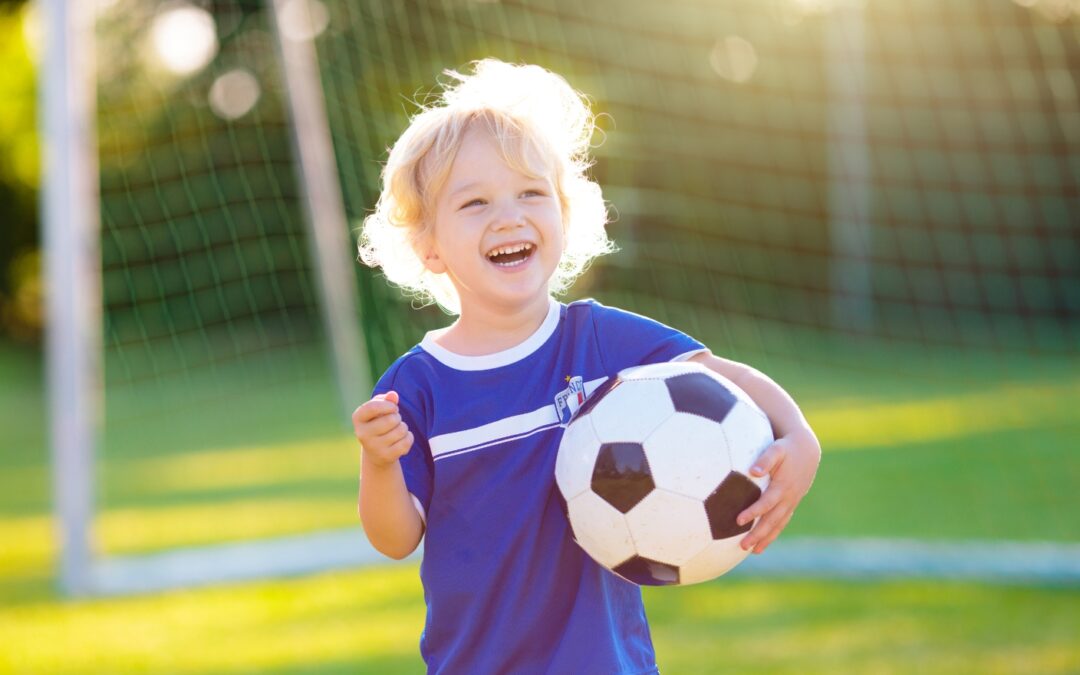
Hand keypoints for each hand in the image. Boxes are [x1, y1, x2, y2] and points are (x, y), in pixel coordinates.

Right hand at [353, 391, 413, 468]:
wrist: (376, 452)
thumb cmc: (378, 423)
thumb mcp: (379, 409)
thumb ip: (386, 399)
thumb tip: (393, 395)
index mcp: (358, 418)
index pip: (373, 407)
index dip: (388, 405)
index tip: (393, 408)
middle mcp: (362, 434)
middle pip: (391, 420)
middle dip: (398, 417)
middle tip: (394, 421)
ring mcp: (374, 447)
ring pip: (401, 430)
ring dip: (403, 427)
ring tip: (397, 430)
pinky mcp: (386, 457)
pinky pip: (406, 442)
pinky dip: (409, 438)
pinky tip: (401, 439)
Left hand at [737, 427, 820, 553]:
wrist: (806, 451)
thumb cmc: (786, 448)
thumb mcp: (776, 449)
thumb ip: (765, 459)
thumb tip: (753, 471)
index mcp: (783, 486)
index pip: (767, 503)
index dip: (753, 512)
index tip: (738, 520)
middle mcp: (788, 498)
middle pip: (772, 520)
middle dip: (758, 534)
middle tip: (743, 546)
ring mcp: (791, 502)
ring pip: (778, 524)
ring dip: (766, 538)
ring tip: (752, 551)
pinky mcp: (791, 504)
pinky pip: (782, 522)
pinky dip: (773, 533)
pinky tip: (762, 544)